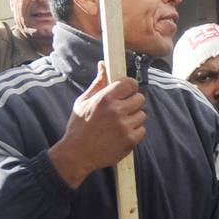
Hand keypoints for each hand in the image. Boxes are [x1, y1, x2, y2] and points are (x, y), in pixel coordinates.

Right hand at [49, 61, 145, 188]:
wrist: (76, 154)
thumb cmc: (78, 126)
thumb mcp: (83, 101)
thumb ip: (98, 83)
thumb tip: (103, 64)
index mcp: (105, 98)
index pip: (130, 84)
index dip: (130, 87)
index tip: (127, 91)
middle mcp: (116, 111)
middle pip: (140, 98)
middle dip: (132, 102)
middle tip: (123, 109)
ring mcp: (125, 127)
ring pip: (142, 115)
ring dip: (134, 118)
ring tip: (120, 124)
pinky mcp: (130, 141)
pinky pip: (142, 130)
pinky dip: (135, 132)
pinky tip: (121, 134)